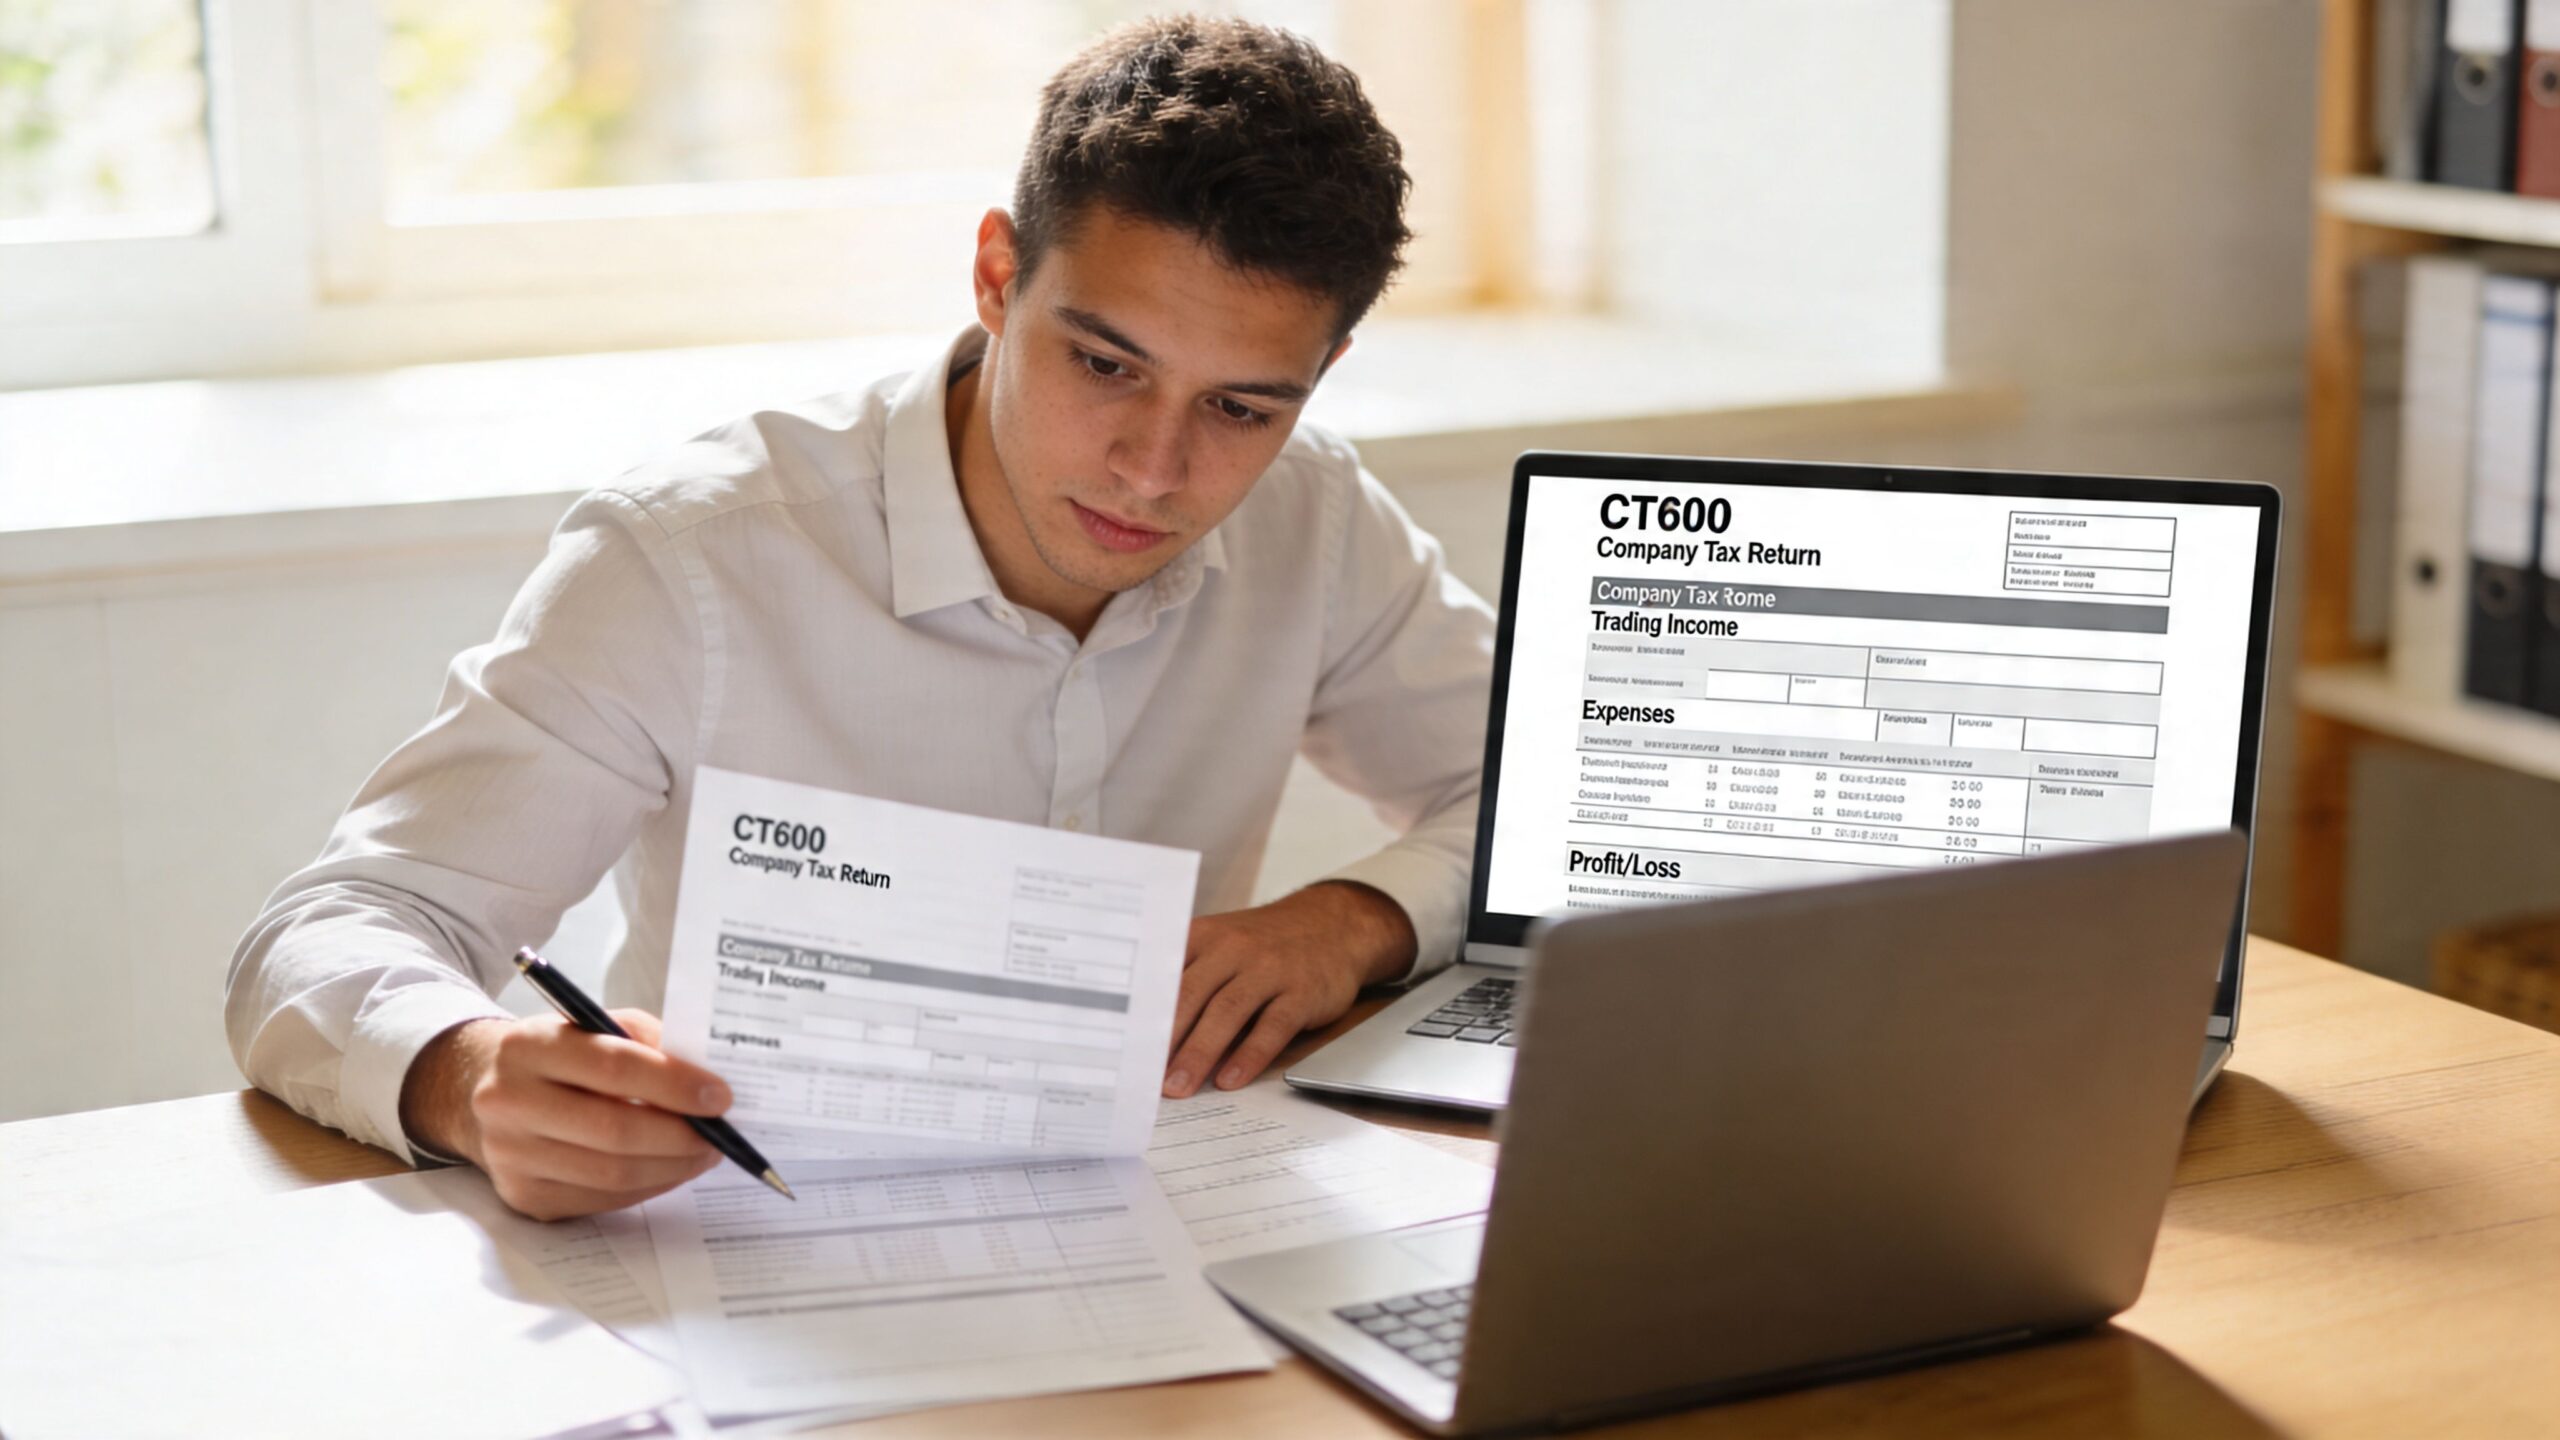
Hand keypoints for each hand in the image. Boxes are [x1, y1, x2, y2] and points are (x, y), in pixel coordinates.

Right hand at [400, 1009, 733, 1220]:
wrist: (489, 1093)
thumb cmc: (561, 1055)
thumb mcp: (595, 1025)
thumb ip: (646, 1040)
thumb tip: (706, 1079)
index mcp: (528, 1046)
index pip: (613, 1066)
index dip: (674, 1084)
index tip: (719, 1095)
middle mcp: (508, 1102)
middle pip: (613, 1129)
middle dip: (680, 1135)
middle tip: (720, 1133)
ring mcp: (510, 1155)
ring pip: (610, 1173)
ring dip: (671, 1166)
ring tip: (704, 1152)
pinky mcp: (523, 1195)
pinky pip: (600, 1199)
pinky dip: (647, 1186)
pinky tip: (669, 1169)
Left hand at [1163, 882, 1416, 1097]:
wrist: (1332, 924)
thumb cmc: (1263, 943)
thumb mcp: (1220, 943)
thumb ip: (1186, 973)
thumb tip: (1140, 1026)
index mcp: (1204, 936)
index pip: (1163, 974)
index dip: (1139, 1010)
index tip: (1117, 1044)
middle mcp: (1233, 948)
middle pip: (1191, 995)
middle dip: (1164, 1039)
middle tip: (1141, 1076)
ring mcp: (1269, 969)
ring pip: (1227, 1012)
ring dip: (1199, 1052)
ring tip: (1179, 1086)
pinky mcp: (1301, 992)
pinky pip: (1272, 1026)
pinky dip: (1249, 1055)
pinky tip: (1230, 1080)